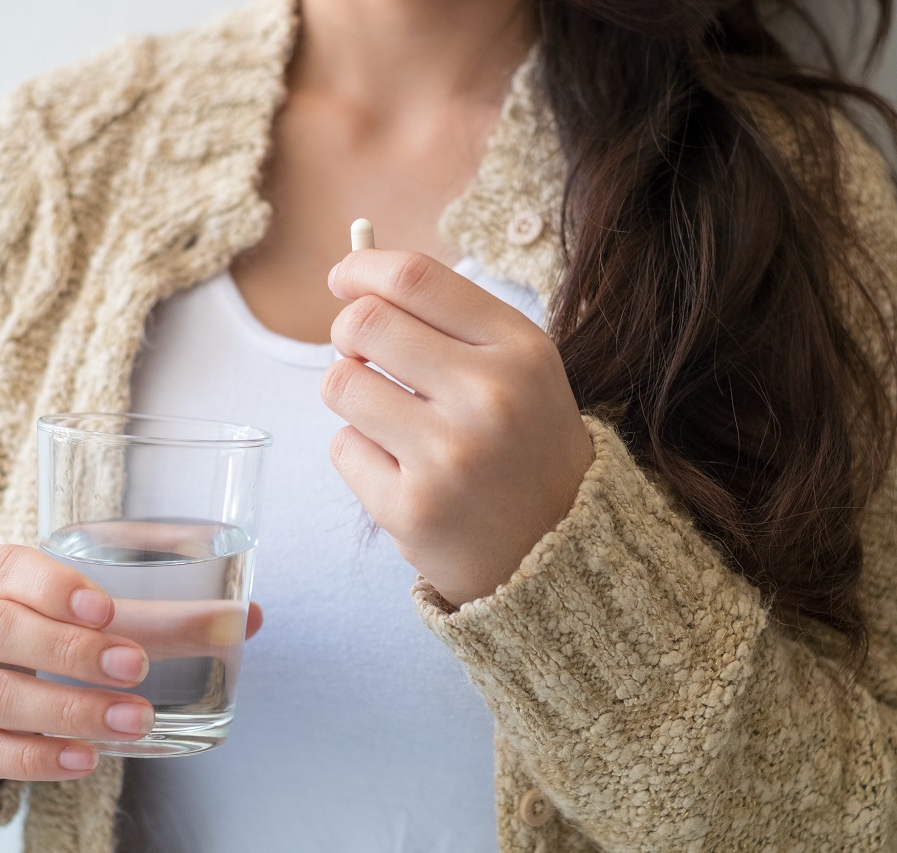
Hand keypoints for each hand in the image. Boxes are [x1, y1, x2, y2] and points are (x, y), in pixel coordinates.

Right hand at [0, 544, 262, 793]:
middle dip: (73, 652)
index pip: (3, 567)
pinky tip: (86, 759)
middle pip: (0, 631)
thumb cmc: (32, 638)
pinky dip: (38, 758)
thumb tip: (248, 618)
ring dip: (70, 711)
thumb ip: (163, 616)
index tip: (107, 607)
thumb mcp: (84, 618)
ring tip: (132, 721)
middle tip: (136, 667)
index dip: (54, 586)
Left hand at [322, 250, 593, 607]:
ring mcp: (449, 457)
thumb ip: (448, 318)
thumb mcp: (518, 367)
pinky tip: (403, 469)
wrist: (556, 552)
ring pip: (341, 384)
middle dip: (347, 332)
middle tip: (361, 352)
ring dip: (352, 394)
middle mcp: (489, 398)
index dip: (362, 268)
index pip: (414, 279)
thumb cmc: (522, 442)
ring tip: (391, 418)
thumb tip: (352, 283)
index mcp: (520, 350)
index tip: (344, 279)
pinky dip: (361, 453)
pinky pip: (344, 447)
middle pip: (364, 324)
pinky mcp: (412, 509)